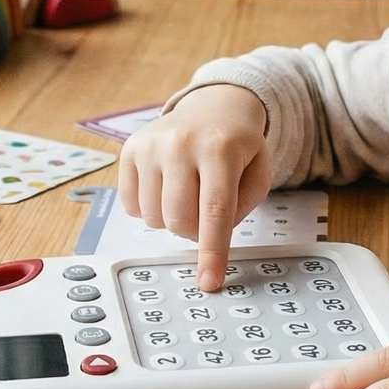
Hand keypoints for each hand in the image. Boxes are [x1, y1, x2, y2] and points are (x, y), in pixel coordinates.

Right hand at [118, 84, 271, 289]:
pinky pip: (131, 206)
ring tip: (187, 193)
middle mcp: (181, 143)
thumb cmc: (237, 145)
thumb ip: (241, 208)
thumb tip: (208, 240)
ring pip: (153, 218)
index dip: (212, 251)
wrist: (213, 107)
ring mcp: (151, 145)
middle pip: (180, 220)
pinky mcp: (130, 150)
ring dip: (172, 219)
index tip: (208, 281)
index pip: (215, 210)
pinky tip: (166, 186)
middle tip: (206, 214)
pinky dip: (150, 208)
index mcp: (220, 148)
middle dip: (194, 232)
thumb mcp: (258, 171)